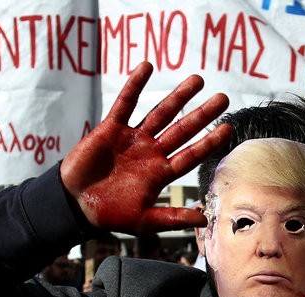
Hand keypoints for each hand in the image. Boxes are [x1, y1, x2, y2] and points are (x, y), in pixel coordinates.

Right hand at [61, 61, 231, 233]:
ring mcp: (133, 139)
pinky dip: (135, 86)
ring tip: (198, 80)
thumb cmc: (111, 215)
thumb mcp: (145, 221)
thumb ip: (173, 219)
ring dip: (179, 97)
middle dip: (202, 115)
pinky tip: (147, 68)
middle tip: (223, 99)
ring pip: (160, 113)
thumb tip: (204, 221)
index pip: (191, 155)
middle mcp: (151, 152)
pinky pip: (126, 104)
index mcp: (161, 173)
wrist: (76, 204)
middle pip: (182, 130)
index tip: (228, 129)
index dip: (209, 142)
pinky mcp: (111, 129)